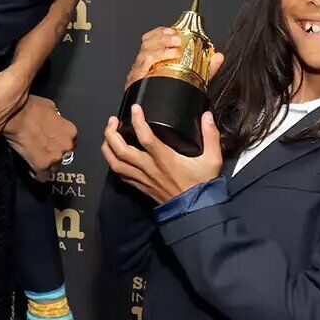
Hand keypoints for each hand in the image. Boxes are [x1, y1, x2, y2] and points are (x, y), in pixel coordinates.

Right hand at [2, 95, 77, 179]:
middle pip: (63, 157)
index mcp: (71, 131)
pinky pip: (42, 176)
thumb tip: (53, 121)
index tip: (50, 144)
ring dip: (46, 165)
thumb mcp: (50, 107)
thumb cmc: (29, 108)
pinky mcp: (42, 165)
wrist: (15, 115)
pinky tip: (31, 169)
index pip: (69, 144)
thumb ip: (57, 118)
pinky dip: (37, 174)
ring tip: (34, 158)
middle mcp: (67, 145)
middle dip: (53, 155)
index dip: (58, 144)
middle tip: (40, 149)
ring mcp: (55, 157)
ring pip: (53, 168)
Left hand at [101, 106, 222, 203]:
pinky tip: (113, 154)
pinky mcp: (140, 186)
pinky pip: (120, 174)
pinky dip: (112, 162)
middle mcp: (149, 168)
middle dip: (112, 132)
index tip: (136, 108)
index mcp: (165, 159)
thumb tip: (207, 116)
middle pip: (121, 149)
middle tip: (113, 120)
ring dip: (107, 147)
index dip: (137, 120)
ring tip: (108, 134)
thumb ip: (211, 136)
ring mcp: (142, 178)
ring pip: (115, 162)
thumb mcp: (212, 160)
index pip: (145, 137)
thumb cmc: (202, 186)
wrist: (194, 211)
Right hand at [125, 27, 224, 90]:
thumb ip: (206, 68)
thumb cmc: (174, 95)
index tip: (173, 30)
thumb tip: (218, 56)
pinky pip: (142, 67)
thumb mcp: (193, 78)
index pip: (149, 39)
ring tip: (176, 49)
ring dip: (161, 47)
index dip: (160, 32)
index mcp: (152, 60)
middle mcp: (143, 65)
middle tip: (178, 39)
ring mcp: (138, 74)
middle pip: (146, 43)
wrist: (161, 119)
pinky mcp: (136, 84)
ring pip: (144, 53)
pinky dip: (155, 58)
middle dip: (163, 38)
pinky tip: (168, 57)